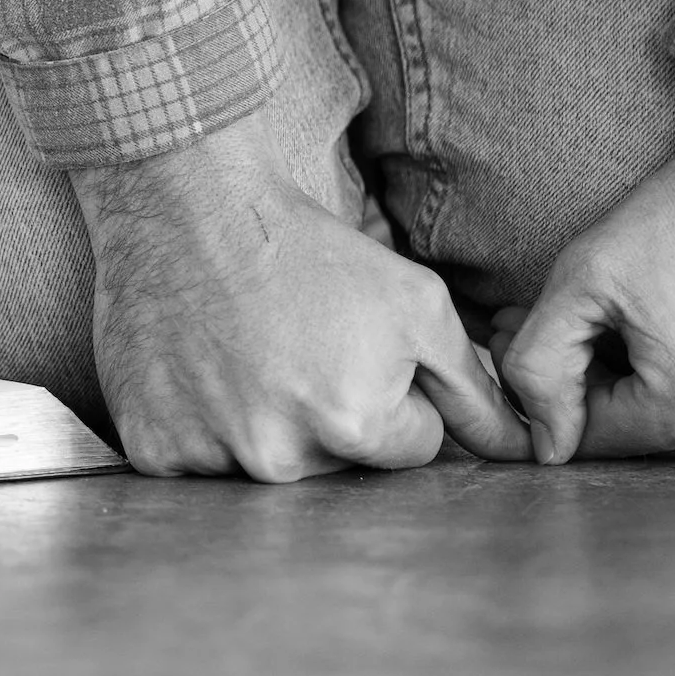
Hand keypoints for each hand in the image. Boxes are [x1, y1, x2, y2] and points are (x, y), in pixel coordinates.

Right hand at [70, 108, 531, 480]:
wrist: (191, 207)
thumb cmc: (312, 252)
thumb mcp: (417, 304)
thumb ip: (474, 386)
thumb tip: (523, 449)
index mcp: (354, 424)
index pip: (408, 448)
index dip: (394, 396)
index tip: (354, 350)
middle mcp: (278, 457)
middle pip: (338, 468)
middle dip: (333, 418)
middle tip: (299, 348)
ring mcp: (208, 456)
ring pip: (267, 468)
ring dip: (265, 426)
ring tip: (250, 355)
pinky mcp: (152, 447)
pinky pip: (196, 462)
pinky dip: (203, 427)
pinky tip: (205, 371)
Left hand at [497, 87, 674, 463]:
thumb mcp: (583, 279)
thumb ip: (538, 368)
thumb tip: (547, 450)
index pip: (591, 435)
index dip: (555, 385)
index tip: (539, 333)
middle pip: (646, 439)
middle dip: (606, 384)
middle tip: (585, 320)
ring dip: (664, 389)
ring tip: (650, 319)